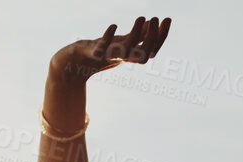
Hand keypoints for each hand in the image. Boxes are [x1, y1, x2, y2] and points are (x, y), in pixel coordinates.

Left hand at [49, 16, 171, 84]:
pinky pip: (101, 47)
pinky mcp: (93, 52)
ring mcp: (108, 56)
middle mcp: (121, 58)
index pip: (151, 50)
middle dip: (152, 37)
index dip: (161, 37)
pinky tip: (114, 26)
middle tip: (156, 18)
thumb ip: (136, 35)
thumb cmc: (99, 52)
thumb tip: (150, 24)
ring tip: (142, 17)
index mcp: (129, 56)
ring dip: (135, 35)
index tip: (168, 18)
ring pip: (126, 51)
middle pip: (143, 54)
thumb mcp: (121, 42)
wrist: (74, 64)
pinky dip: (108, 38)